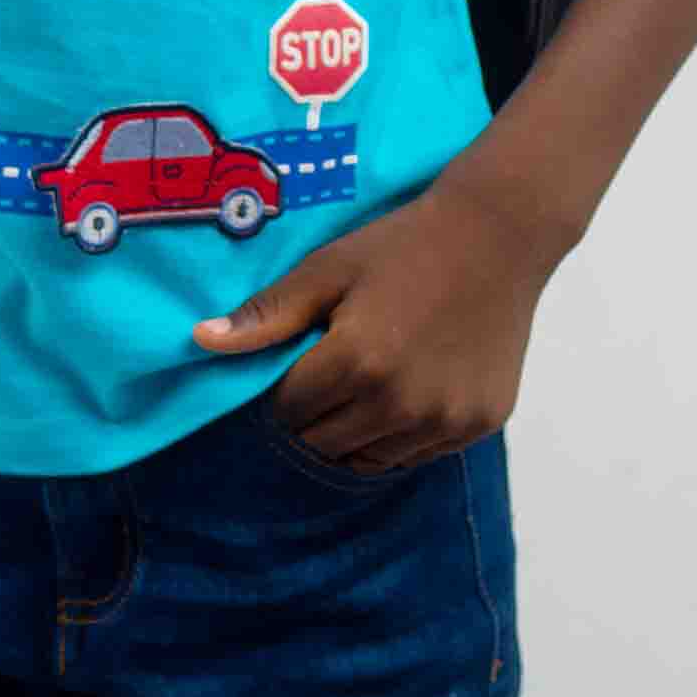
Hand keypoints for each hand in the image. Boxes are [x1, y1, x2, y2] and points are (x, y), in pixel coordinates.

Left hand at [191, 172, 570, 472]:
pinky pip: (418, 454)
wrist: (496, 237)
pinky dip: (402, 434)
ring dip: (356, 431)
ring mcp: (444, 420)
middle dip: (316, 413)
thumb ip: (269, 315)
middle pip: (324, 443)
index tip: (304, 356)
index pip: (288, 410)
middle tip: (334, 368)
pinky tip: (410, 387)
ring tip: (369, 380)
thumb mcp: (329, 269)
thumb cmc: (402, 245)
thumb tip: (201, 341)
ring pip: (369, 459)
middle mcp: (400, 404)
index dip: (286, 384)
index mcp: (357, 362)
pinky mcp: (477, 426)